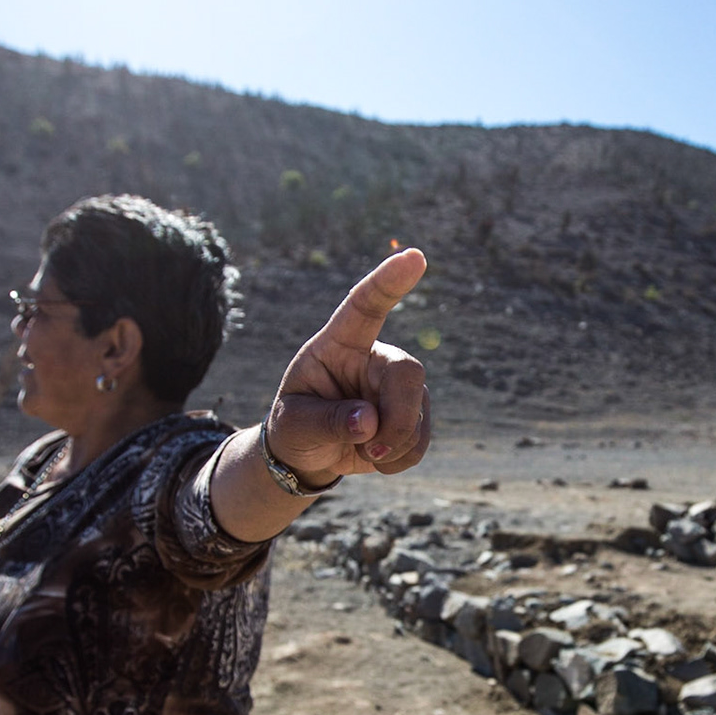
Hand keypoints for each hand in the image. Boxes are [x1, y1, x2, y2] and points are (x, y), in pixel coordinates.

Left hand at [264, 249, 432, 483]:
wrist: (306, 455)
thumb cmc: (293, 427)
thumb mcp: (294, 425)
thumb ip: (326, 421)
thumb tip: (369, 422)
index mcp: (337, 345)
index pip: (364, 306)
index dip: (389, 281)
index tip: (415, 257)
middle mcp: (373, 358)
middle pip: (407, 372)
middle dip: (397, 418)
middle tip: (373, 450)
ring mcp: (395, 387)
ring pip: (417, 412)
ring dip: (392, 445)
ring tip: (360, 450)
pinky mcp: (412, 414)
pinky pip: (421, 438)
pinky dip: (401, 457)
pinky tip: (375, 457)